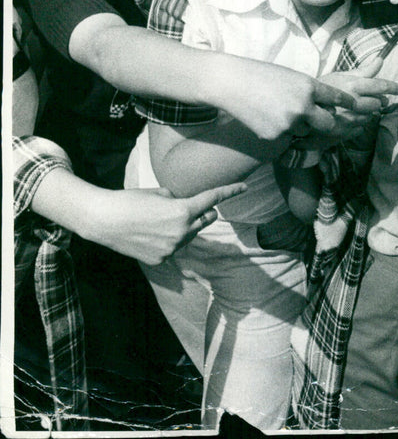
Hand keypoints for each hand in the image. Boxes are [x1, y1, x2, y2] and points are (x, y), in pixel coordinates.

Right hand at [85, 182, 246, 264]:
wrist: (104, 221)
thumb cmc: (131, 200)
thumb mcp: (160, 192)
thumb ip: (179, 200)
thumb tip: (186, 207)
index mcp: (182, 210)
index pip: (213, 199)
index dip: (230, 191)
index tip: (244, 187)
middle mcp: (181, 232)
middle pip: (206, 219)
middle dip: (204, 211)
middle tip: (193, 205)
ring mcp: (172, 248)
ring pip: (190, 235)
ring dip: (186, 226)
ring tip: (161, 219)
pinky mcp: (161, 259)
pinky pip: (174, 247)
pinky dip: (170, 239)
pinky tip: (151, 233)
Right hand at [223, 63, 374, 142]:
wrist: (232, 84)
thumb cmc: (262, 76)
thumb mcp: (292, 77)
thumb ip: (310, 91)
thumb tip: (327, 104)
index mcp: (310, 87)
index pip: (338, 98)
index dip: (349, 104)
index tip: (355, 106)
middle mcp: (304, 106)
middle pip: (329, 124)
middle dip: (330, 124)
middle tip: (327, 123)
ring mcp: (290, 124)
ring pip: (306, 132)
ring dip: (301, 127)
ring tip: (280, 112)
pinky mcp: (276, 137)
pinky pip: (287, 139)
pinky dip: (281, 132)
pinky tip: (267, 119)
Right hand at [287, 75, 397, 150]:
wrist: (300, 110)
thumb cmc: (322, 88)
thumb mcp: (340, 75)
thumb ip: (363, 70)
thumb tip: (381, 60)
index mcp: (352, 85)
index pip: (380, 86)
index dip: (393, 87)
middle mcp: (353, 102)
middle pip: (377, 103)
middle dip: (378, 101)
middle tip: (373, 100)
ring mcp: (348, 119)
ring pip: (369, 117)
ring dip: (367, 113)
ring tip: (356, 108)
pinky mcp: (344, 132)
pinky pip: (360, 128)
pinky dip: (358, 123)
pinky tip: (348, 118)